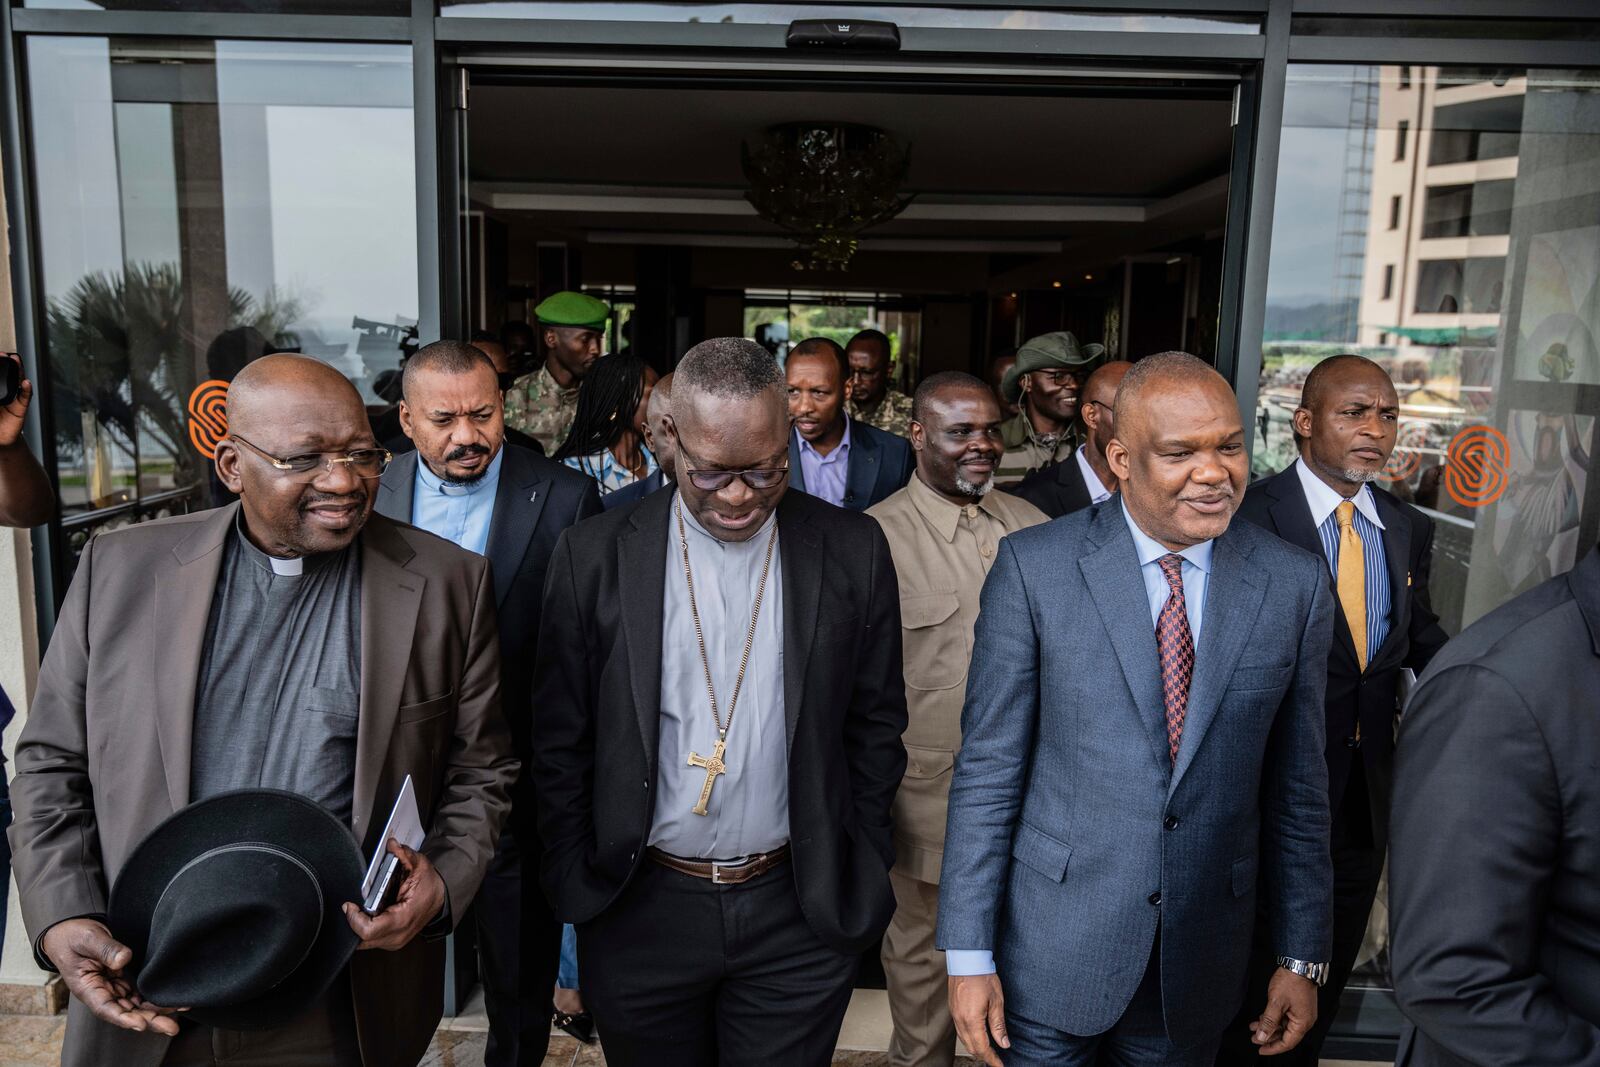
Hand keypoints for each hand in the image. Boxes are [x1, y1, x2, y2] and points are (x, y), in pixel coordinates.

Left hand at [0, 353, 32, 447]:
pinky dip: (26, 390)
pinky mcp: (20, 409)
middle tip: (3, 354)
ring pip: (17, 382)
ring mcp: (13, 399)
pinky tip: (25, 383)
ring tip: (15, 360)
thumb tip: (7, 386)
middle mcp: (3, 393)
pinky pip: (25, 397)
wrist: (0, 442)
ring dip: (18, 371)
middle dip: (6, 364)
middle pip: (7, 375)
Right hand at [40, 918, 184, 1034]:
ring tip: (179, 1013)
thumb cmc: (74, 936)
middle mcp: (101, 992)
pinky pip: (138, 993)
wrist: (71, 930)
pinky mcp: (122, 979)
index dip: (123, 1018)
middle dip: (148, 1020)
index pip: (105, 1008)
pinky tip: (171, 1002)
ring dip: (155, 1012)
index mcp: (87, 988)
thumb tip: (124, 959)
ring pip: (135, 1005)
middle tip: (171, 1027)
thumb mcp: (88, 939)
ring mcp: (113, 987)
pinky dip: (153, 998)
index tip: (141, 1024)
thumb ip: (105, 949)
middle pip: (125, 1011)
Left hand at [343, 840, 445, 950]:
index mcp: (403, 918)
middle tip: (353, 907)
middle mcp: (398, 935)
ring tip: (361, 911)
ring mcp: (395, 941)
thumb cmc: (431, 885)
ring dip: (358, 927)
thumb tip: (392, 845)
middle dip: (353, 923)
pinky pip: (370, 941)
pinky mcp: (392, 942)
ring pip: (364, 943)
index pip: (367, 930)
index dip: (353, 918)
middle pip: (361, 940)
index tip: (350, 905)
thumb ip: (405, 854)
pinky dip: (365, 929)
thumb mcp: (420, 866)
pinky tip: (369, 916)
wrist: (441, 898)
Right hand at [948, 972, 1009, 1066]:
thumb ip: (998, 1025)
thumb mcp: (996, 1001)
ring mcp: (955, 1015)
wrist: (966, 959)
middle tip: (996, 1060)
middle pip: (971, 1048)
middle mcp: (960, 1020)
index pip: (982, 1048)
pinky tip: (977, 1037)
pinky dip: (969, 1038)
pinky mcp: (953, 1010)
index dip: (992, 1059)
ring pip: (964, 1040)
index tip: (1000, 1065)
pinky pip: (959, 1031)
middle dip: (984, 1056)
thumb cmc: (982, 977)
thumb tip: (1004, 1043)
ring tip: (988, 1051)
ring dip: (976, 1048)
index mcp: (972, 1020)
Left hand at [1251, 967, 1317, 1054]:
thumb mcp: (1276, 1002)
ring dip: (1269, 1027)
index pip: (1287, 1043)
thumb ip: (1268, 1021)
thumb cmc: (1291, 981)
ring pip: (1283, 1026)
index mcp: (1302, 1023)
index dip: (1273, 1048)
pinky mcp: (1297, 1006)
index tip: (1261, 1049)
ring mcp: (1301, 1013)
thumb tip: (1262, 1036)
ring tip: (1254, 1028)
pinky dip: (1273, 1019)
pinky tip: (1261, 1019)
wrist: (1299, 964)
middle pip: (1285, 1035)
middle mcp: (1304, 1020)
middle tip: (1254, 1038)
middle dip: (1268, 1037)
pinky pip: (1284, 1017)